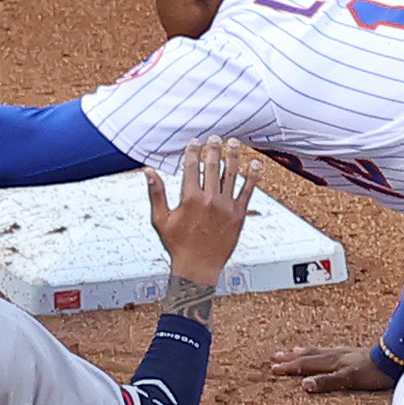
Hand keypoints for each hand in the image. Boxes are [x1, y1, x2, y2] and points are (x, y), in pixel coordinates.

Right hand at [144, 137, 262, 286]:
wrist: (199, 267)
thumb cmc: (178, 245)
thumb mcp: (161, 219)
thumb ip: (156, 193)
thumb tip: (148, 171)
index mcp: (190, 198)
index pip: (192, 166)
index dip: (193, 150)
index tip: (194, 141)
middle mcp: (209, 199)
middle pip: (212, 166)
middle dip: (214, 148)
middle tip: (215, 137)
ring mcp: (226, 206)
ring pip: (231, 174)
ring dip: (233, 156)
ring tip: (234, 143)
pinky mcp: (238, 214)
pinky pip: (248, 191)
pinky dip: (252, 177)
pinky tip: (255, 164)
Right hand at [269, 345, 396, 393]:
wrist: (394, 359)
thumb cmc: (374, 372)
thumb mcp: (349, 380)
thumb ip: (327, 382)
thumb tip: (304, 385)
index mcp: (332, 362)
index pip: (305, 364)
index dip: (289, 367)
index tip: (273, 368)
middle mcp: (335, 355)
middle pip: (308, 355)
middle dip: (291, 357)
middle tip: (275, 356)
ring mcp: (344, 353)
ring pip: (318, 351)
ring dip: (303, 352)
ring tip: (293, 350)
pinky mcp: (353, 354)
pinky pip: (329, 351)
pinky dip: (320, 351)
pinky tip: (324, 352)